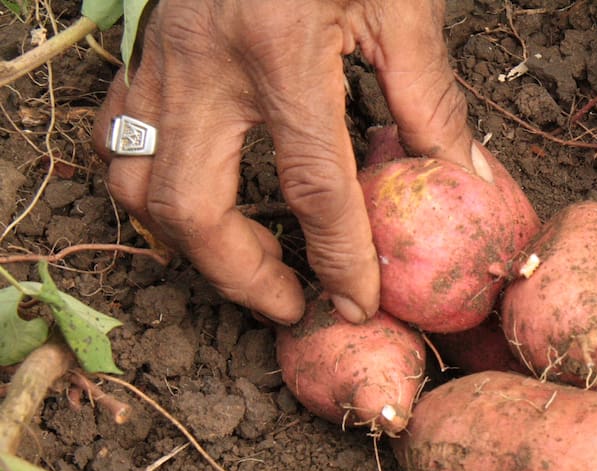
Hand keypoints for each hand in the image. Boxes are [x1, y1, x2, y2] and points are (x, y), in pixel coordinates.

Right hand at [93, 0, 472, 324]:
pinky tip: (200, 194)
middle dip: (242, 276)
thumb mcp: (400, 2)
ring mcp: (161, 59)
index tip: (360, 302)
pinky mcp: (143, 49)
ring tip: (246, 262)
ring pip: (136, 182)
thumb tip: (464, 173)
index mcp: (281, 54)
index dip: (340, 259)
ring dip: (189, 241)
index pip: (313, 188)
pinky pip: (120, 136)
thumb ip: (429, 93)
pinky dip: (150, 183)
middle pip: (194, 209)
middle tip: (293, 300)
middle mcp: (206, 66)